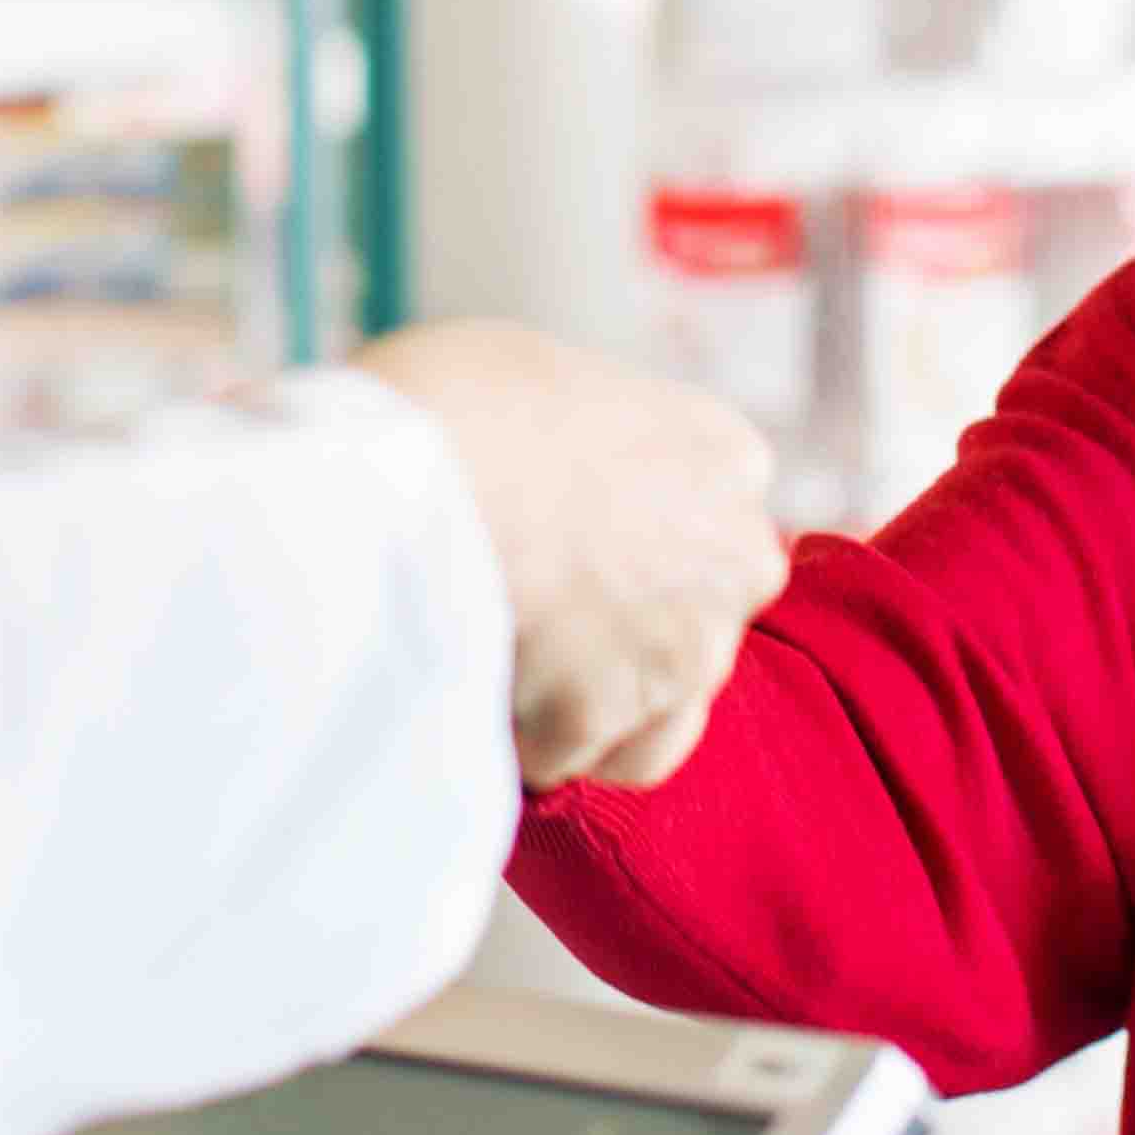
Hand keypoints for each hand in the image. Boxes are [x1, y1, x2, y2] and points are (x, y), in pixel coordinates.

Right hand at [351, 320, 786, 788]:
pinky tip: (465, 698)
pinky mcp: (611, 723)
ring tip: (499, 672)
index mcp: (723, 453)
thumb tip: (549, 473)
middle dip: (624, 635)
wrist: (402, 483)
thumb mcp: (548, 376)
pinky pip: (569, 758)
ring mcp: (683, 650)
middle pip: (694, 624)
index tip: (574, 551)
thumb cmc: (455, 404)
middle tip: (531, 616)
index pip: (715, 522)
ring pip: (651, 717)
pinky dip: (521, 745)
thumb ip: (588, 438)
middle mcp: (733, 555)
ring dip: (588, 710)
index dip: (637, 546)